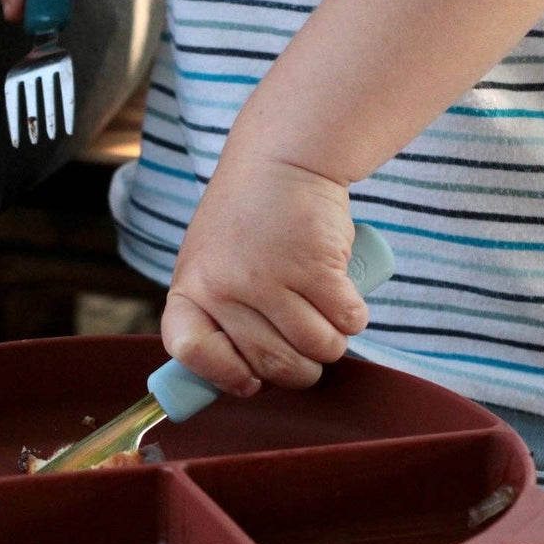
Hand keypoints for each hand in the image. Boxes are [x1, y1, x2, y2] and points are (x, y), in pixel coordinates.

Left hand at [160, 157, 370, 396]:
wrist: (282, 160)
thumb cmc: (248, 224)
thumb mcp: (212, 267)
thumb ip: (220, 318)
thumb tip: (246, 384)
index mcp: (190, 290)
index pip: (191, 354)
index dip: (226, 375)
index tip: (250, 380)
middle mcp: (223, 287)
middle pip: (272, 365)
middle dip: (300, 369)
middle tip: (306, 348)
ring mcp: (269, 277)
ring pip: (318, 349)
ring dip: (332, 342)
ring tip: (324, 313)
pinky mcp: (316, 265)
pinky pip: (347, 321)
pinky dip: (353, 315)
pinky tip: (343, 292)